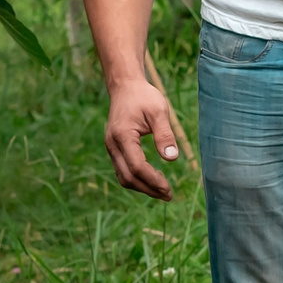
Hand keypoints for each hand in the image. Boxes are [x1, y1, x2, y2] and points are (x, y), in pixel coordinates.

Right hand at [103, 75, 185, 200]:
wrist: (126, 87)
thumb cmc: (144, 97)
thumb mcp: (158, 111)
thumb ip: (165, 135)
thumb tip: (172, 158)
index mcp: (123, 136)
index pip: (137, 167)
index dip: (153, 180)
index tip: (168, 188)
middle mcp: (113, 144)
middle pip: (128, 177)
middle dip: (148, 189)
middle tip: (168, 195)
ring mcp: (111, 148)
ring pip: (123, 177)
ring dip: (142, 187)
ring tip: (162, 192)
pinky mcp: (114, 149)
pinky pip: (122, 171)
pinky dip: (136, 180)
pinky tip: (152, 180)